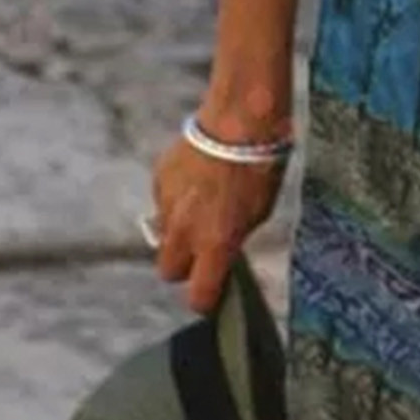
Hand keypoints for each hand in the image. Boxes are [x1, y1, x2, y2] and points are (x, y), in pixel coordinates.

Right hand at [148, 128, 282, 313]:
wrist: (239, 120)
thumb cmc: (260, 167)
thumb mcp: (259, 212)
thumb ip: (234, 238)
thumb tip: (223, 249)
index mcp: (215, 244)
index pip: (199, 296)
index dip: (205, 299)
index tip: (212, 293)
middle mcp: (185, 232)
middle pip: (168, 271)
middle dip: (183, 266)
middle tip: (202, 249)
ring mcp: (166, 206)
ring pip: (162, 236)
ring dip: (178, 232)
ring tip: (200, 208)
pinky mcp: (158, 181)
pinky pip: (162, 203)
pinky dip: (175, 200)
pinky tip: (195, 181)